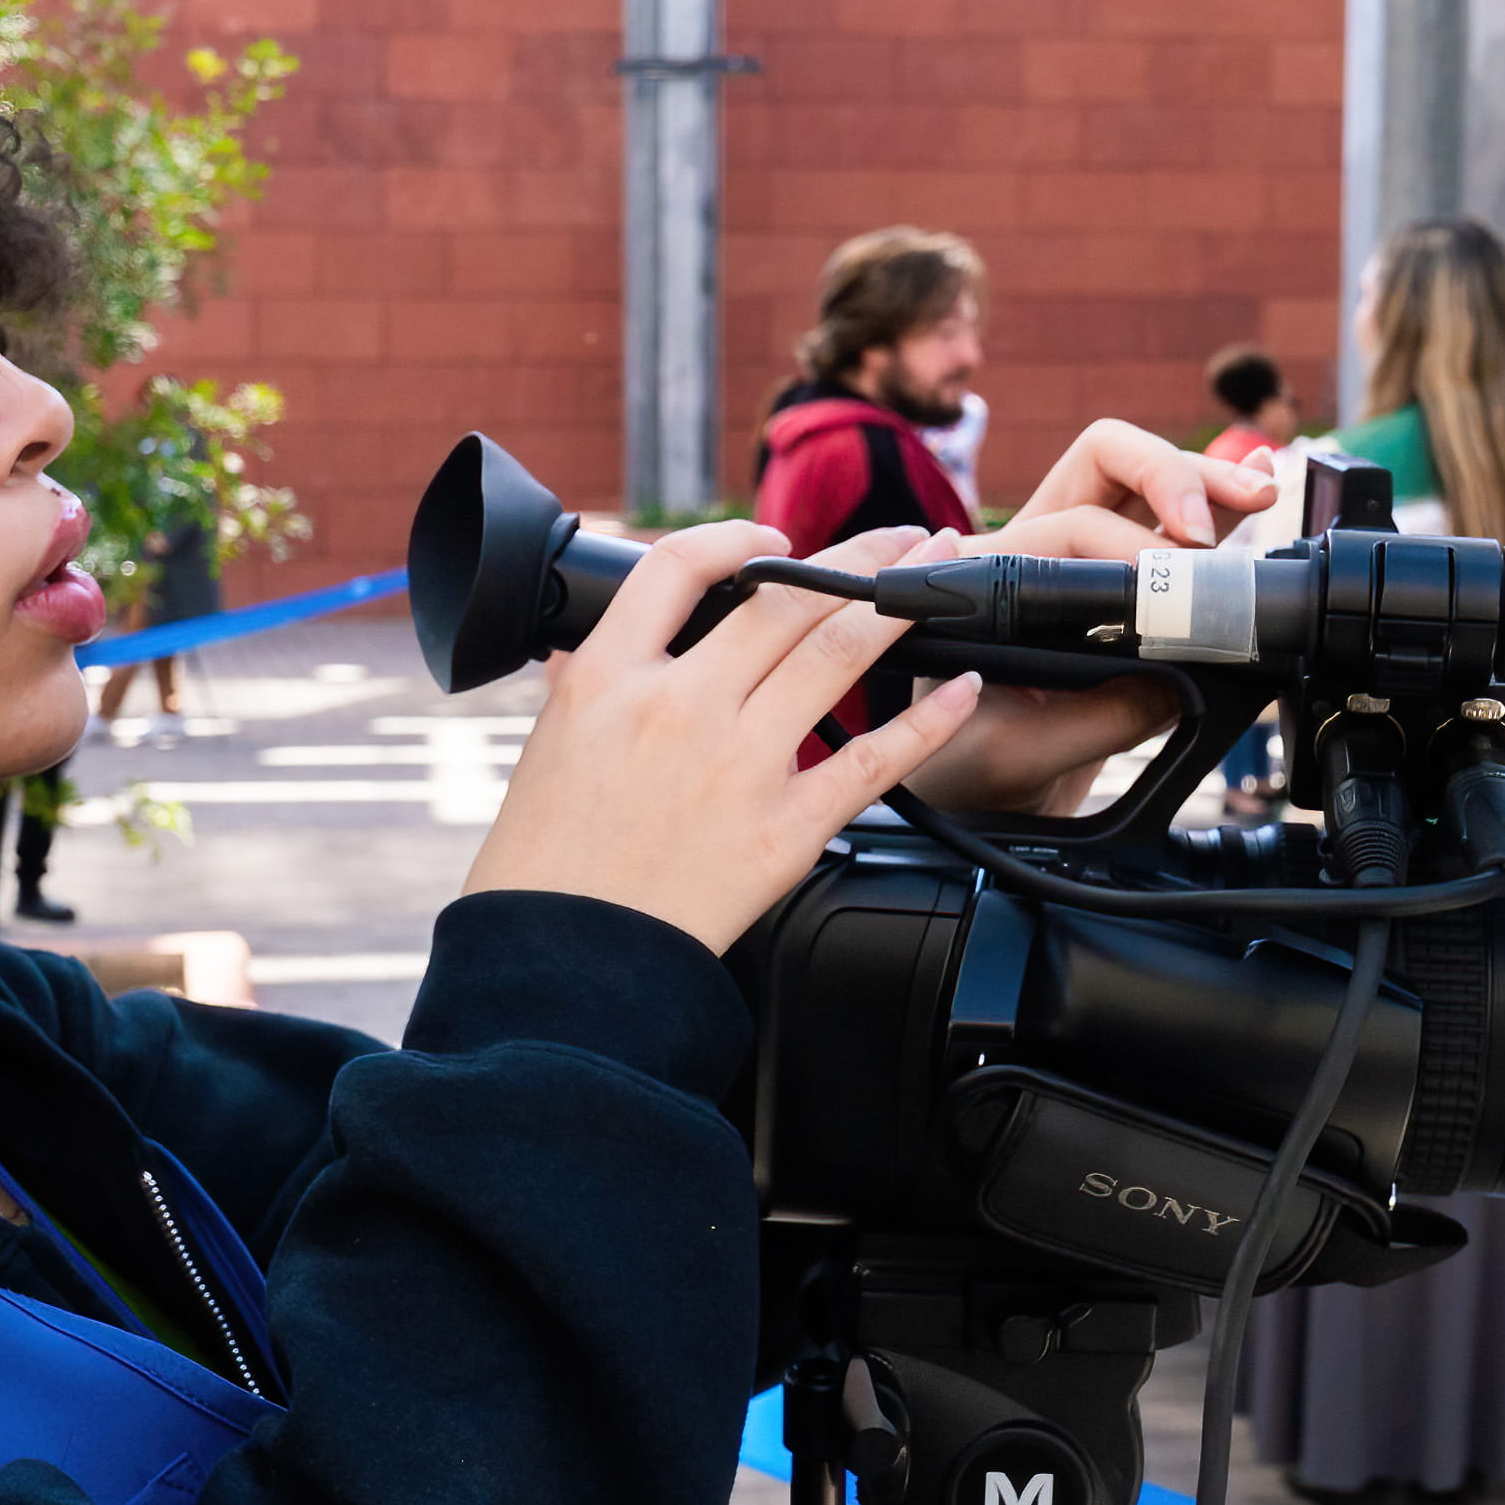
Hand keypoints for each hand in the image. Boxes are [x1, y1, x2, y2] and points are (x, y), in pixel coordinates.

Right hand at [465, 521, 982, 955]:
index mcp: (605, 679)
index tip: (771, 539)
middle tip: (905, 538)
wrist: (565, 967)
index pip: (676, 567)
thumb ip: (594, 686)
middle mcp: (677, 708)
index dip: (733, 537)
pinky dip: (928, 719)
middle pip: (783, 599)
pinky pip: (873, 759)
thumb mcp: (548, 748)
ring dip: (901, 601)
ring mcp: (738, 766)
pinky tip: (960, 688)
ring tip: (938, 572)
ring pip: (837, 653)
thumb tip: (615, 644)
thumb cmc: (545, 868)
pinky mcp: (785, 831)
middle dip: (860, 555)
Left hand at [879, 426, 1264, 814]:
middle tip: (1206, 525)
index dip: (1125, 545)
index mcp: (985, 581)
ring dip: (1205, 478)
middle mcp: (1032, 552)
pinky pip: (1170, 522)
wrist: (981, 794)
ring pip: (1144, 480)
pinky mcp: (1121, 584)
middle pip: (1103, 463)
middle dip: (1167, 474)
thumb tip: (1174, 681)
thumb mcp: (1016, 754)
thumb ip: (1091, 720)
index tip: (1169, 587)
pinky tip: (1260, 480)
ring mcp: (1080, 560)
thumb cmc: (970, 769)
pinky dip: (1219, 498)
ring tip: (1259, 491)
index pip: (1066, 526)